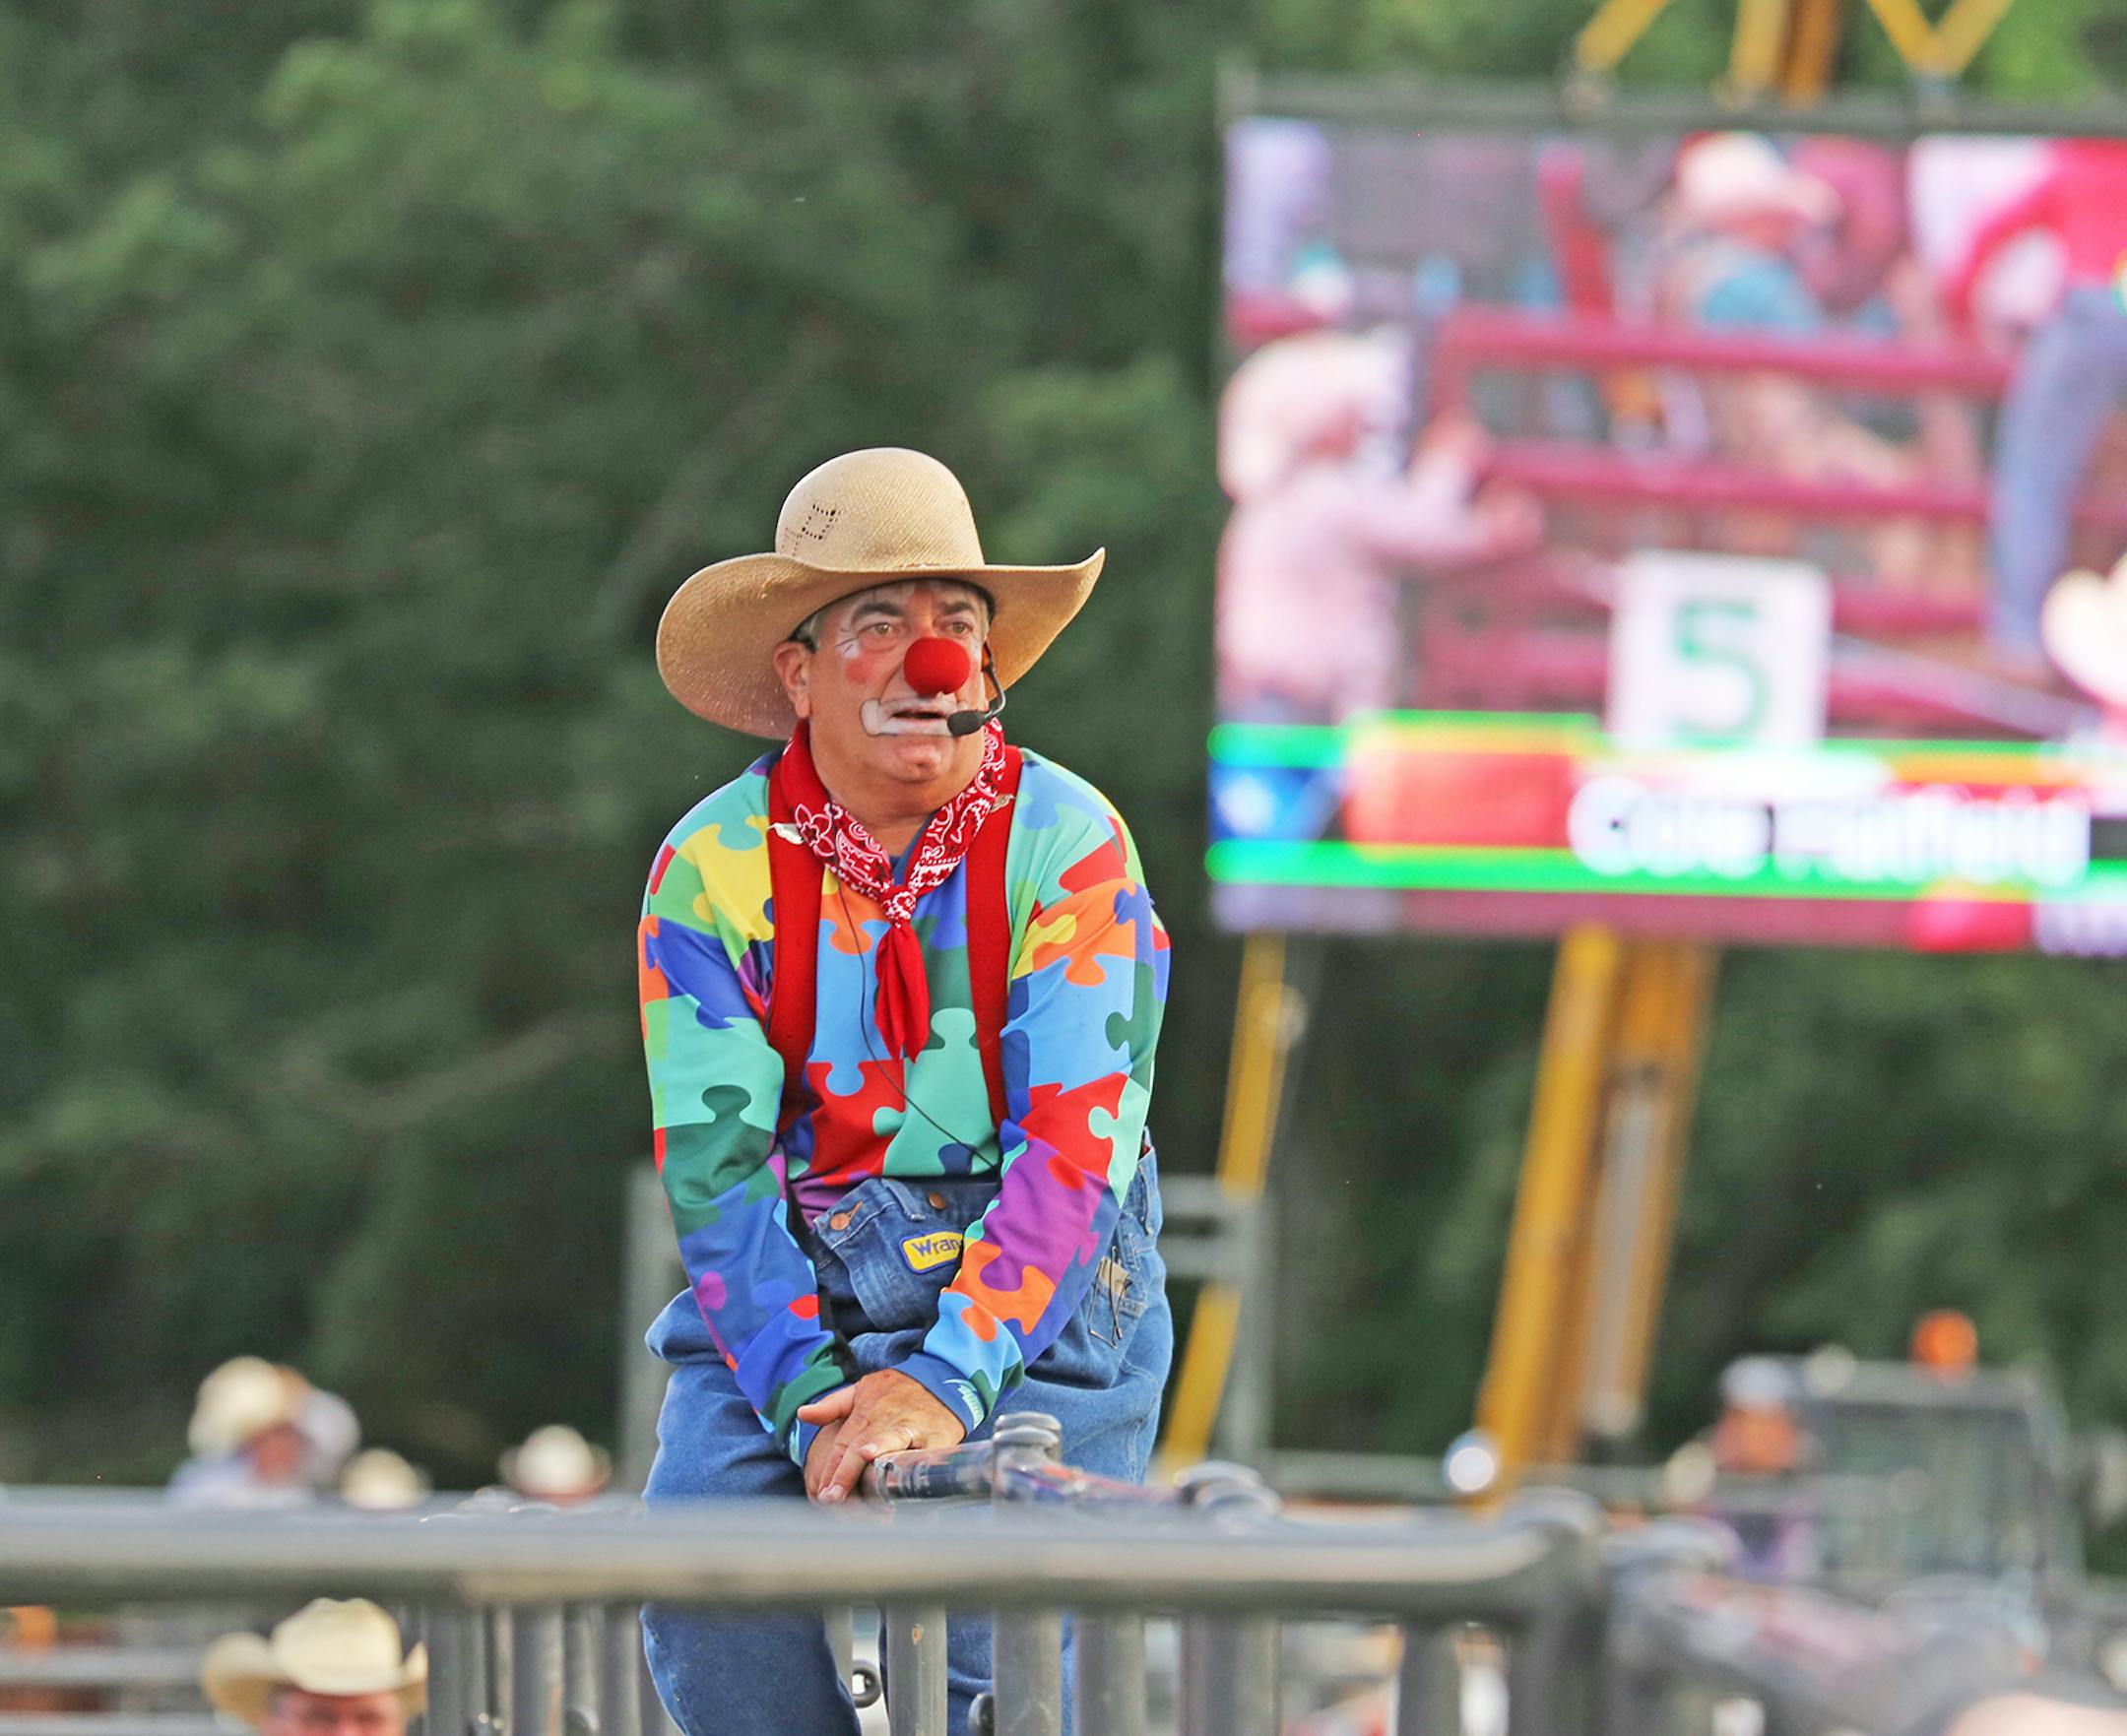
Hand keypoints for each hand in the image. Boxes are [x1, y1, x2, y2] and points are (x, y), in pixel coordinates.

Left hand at [795, 1370, 965, 1503]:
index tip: (819, 1491)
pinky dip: (915, 1466)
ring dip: (875, 1457)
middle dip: (845, 1473)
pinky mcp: (936, 1436)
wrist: (942, 1376)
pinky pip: (924, 1453)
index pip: (842, 1444)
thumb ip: (832, 1405)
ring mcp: (911, 1426)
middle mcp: (885, 1418)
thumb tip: (802, 1413)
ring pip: (889, 1442)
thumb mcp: (862, 1390)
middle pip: (860, 1447)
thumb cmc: (897, 1391)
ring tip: (862, 1476)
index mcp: (865, 1410)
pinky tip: (905, 1480)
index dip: (830, 1468)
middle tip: (831, 1498)